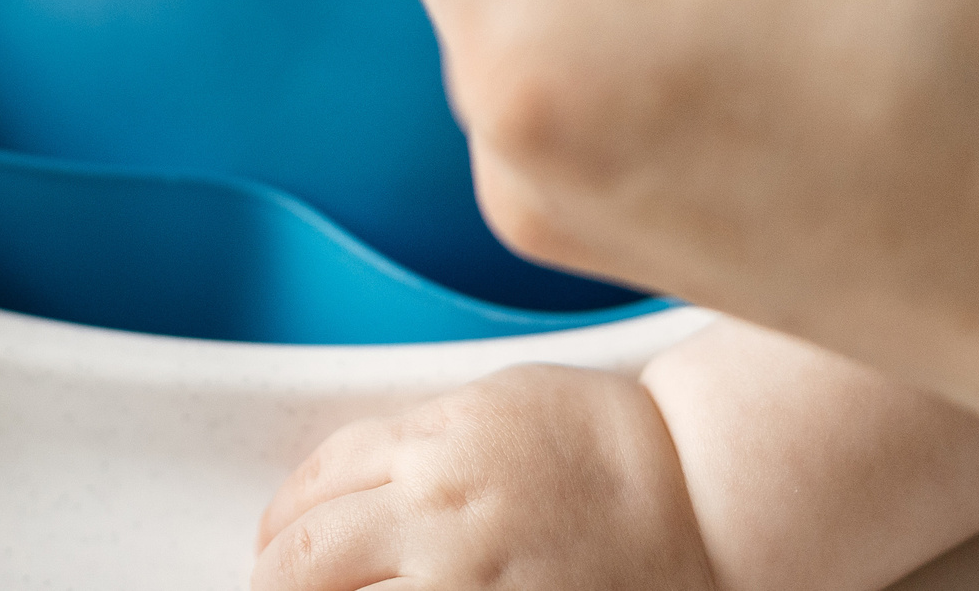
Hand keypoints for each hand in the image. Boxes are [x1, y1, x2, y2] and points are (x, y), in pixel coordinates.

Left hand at [255, 365, 715, 590]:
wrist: (702, 494)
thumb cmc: (612, 444)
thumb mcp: (498, 406)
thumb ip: (419, 442)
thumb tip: (351, 490)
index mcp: (436, 441)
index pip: (314, 482)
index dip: (281, 520)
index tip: (278, 542)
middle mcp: (439, 511)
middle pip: (302, 559)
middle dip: (276, 581)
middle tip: (279, 590)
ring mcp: (468, 582)